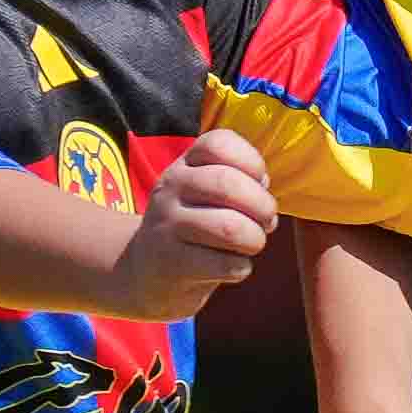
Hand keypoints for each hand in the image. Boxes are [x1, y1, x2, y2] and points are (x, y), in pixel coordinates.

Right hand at [107, 125, 282, 317]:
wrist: (144, 268)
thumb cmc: (194, 224)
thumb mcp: (206, 192)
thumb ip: (240, 181)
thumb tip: (262, 187)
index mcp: (185, 164)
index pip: (219, 144)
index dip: (253, 162)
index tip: (259, 183)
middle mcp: (171, 187)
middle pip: (228, 184)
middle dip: (263, 206)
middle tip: (267, 221)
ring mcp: (168, 225)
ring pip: (230, 227)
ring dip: (255, 239)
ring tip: (252, 244)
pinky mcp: (172, 263)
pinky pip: (226, 264)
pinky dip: (241, 267)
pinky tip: (232, 266)